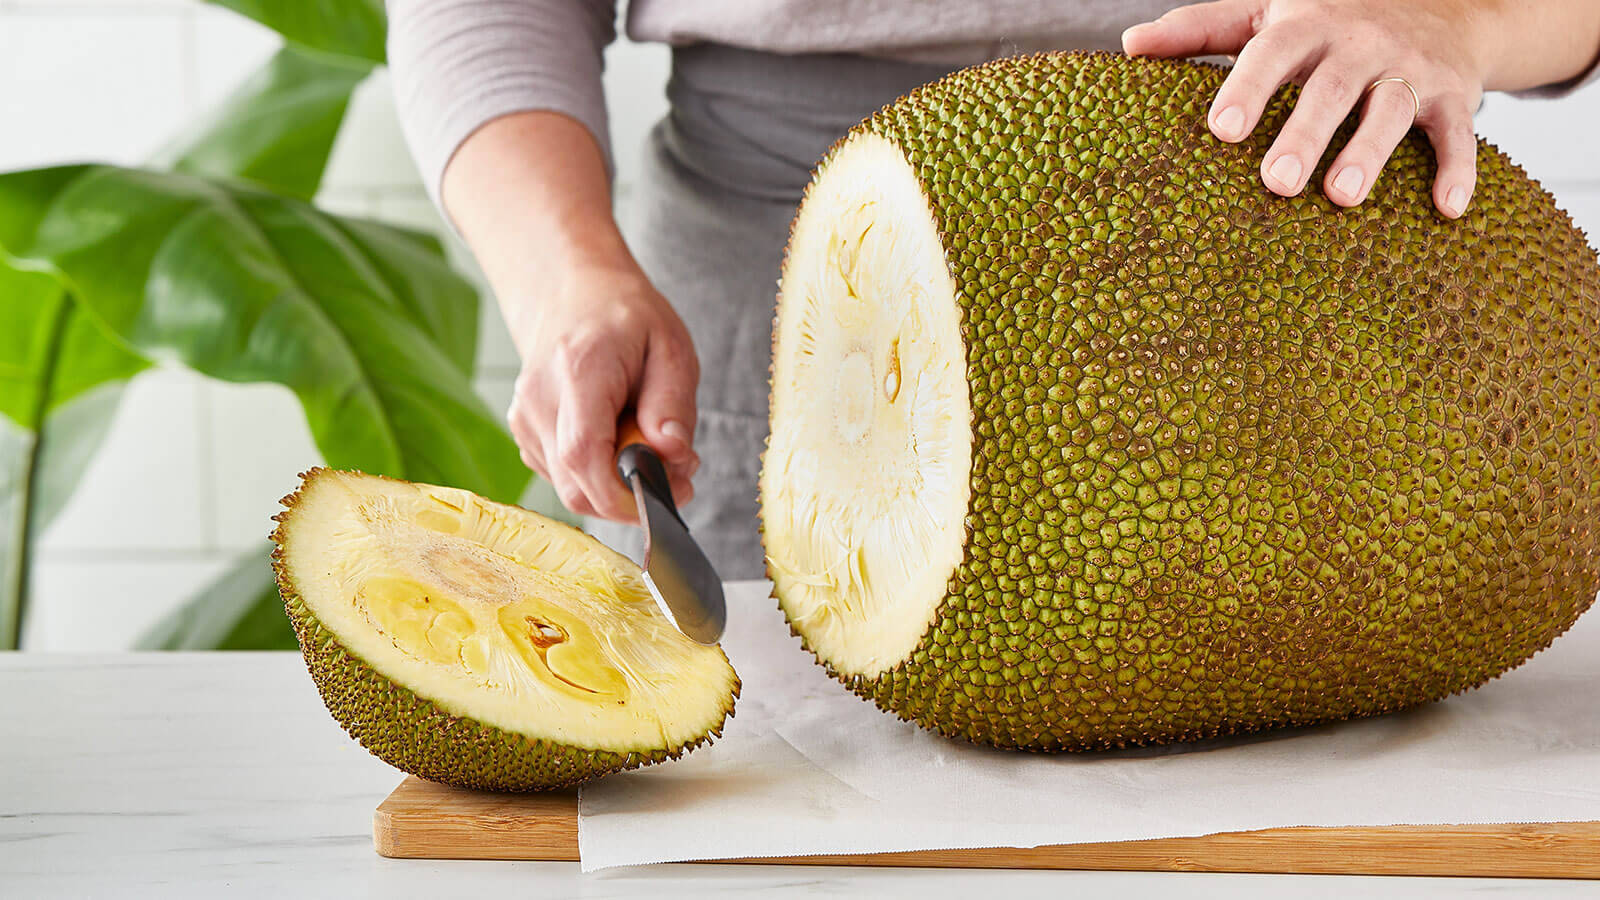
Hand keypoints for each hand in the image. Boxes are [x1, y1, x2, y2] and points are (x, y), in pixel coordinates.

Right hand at [506, 263, 699, 520]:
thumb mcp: (671, 347)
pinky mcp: (525, 432)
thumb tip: (673, 455)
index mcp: (578, 370)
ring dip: (616, 487)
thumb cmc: (626, 317)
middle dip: (630, 499)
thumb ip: (673, 404)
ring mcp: (525, 417)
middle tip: (676, 475)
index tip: (665, 496)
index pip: (583, 454)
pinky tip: (620, 444)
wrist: (573, 293)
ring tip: (651, 449)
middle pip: (575, 485)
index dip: (622, 495)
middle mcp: (539, 398)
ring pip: (570, 488)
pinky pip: (563, 477)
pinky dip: (597, 476)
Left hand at [1123, 0, 1490, 217]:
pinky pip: (1459, 134)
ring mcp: (1410, 68)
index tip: (1222, 129)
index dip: (1248, 86)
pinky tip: (1446, 209)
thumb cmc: (1328, 22)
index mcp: (1307, 25)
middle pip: (1331, 87)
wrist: (1445, 4)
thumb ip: (1201, 31)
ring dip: (1370, 151)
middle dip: (1305, 132)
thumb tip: (1130, 45)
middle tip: (1275, 182)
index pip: (1272, 51)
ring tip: (1341, 196)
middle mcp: (1360, 43)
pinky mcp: (1454, 97)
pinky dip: (1457, 169)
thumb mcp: (1267, 14)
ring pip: (1392, 108)